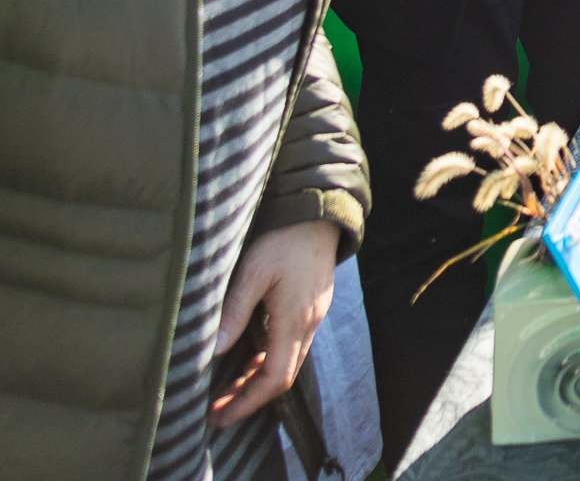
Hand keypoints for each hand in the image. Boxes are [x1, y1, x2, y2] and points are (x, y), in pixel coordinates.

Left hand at [210, 219, 339, 424]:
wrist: (318, 212)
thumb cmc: (283, 239)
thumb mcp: (253, 272)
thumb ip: (234, 311)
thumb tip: (213, 350)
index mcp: (295, 320)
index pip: (275, 378)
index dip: (247, 402)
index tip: (219, 416)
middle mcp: (309, 322)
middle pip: (284, 375)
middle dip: (250, 397)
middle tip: (217, 412)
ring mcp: (314, 313)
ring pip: (289, 360)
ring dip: (259, 379)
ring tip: (228, 390)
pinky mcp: (313, 304)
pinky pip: (293, 344)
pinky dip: (270, 359)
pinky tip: (250, 358)